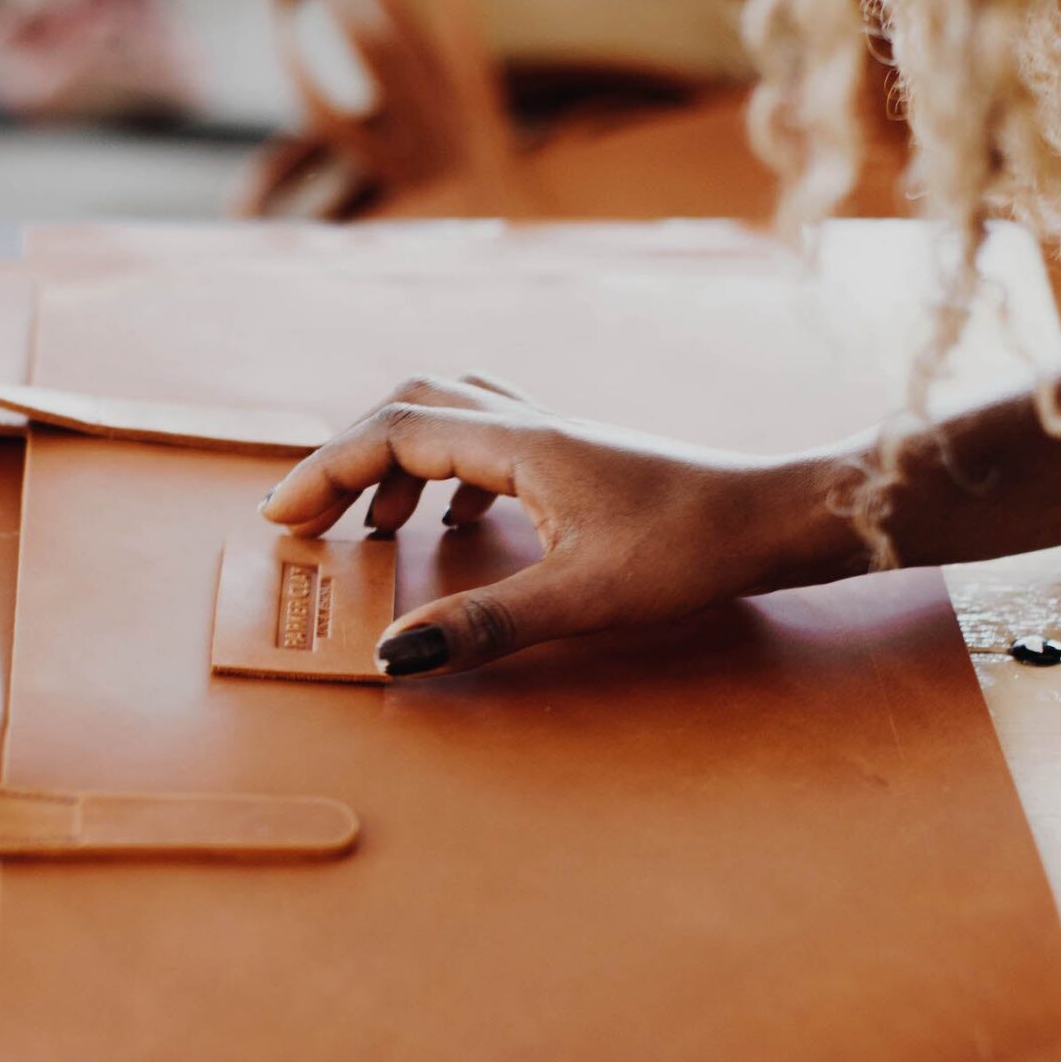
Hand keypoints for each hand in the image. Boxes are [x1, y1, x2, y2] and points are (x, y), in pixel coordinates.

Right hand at [259, 373, 862, 676]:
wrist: (778, 517)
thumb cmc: (694, 548)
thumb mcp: (585, 599)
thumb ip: (485, 624)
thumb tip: (394, 656)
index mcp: (521, 445)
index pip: (394, 434)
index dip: (327, 471)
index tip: (282, 518)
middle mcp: (531, 423)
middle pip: (410, 406)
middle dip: (347, 455)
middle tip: (310, 517)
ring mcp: (556, 435)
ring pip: (449, 413)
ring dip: (395, 459)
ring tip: (376, 527)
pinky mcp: (578, 456)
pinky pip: (487, 438)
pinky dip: (446, 471)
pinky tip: (454, 524)